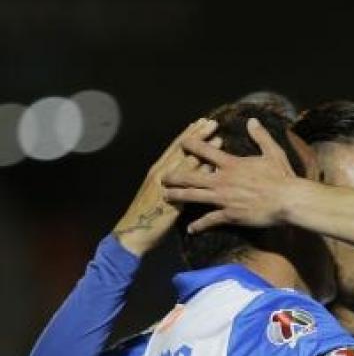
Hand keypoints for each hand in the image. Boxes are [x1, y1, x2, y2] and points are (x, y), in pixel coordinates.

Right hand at [112, 118, 218, 255]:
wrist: (134, 233)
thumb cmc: (148, 215)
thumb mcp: (157, 192)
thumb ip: (170, 181)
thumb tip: (184, 171)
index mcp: (158, 170)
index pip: (176, 147)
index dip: (189, 134)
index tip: (201, 122)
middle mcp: (160, 174)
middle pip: (182, 150)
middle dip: (197, 136)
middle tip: (211, 122)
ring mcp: (165, 186)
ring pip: (186, 164)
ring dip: (202, 151)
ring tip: (217, 137)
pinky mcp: (171, 202)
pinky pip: (189, 185)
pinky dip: (199, 176)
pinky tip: (212, 168)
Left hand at [163, 117, 307, 234]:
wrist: (288, 200)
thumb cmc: (282, 176)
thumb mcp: (272, 152)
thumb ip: (260, 136)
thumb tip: (252, 121)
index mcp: (231, 164)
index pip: (205, 151)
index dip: (191, 145)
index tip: (181, 143)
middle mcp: (223, 180)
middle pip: (191, 176)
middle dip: (175, 176)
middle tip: (163, 177)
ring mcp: (224, 199)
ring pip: (194, 197)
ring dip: (178, 196)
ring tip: (166, 197)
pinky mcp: (230, 215)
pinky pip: (210, 220)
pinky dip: (199, 225)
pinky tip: (189, 228)